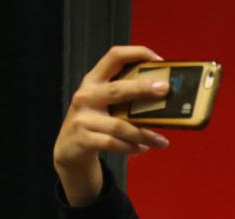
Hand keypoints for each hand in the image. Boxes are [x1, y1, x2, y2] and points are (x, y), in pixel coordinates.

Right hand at [53, 46, 171, 205]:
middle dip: (142, 88)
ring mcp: (83, 118)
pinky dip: (131, 147)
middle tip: (165, 90)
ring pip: (120, 125)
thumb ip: (127, 98)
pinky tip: (143, 149)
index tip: (158, 60)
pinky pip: (114, 143)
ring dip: (145, 134)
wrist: (69, 149)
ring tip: (162, 141)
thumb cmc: (95, 123)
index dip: (136, 53)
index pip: (114, 57)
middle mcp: (87, 96)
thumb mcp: (105, 104)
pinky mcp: (84, 139)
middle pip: (117, 89)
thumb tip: (164, 98)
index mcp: (94, 81)